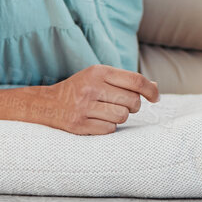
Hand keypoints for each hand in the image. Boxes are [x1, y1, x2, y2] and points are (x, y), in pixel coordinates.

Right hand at [38, 64, 157, 134]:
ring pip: (122, 116)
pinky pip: (109, 129)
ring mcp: (83, 106)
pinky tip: (97, 121)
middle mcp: (91, 87)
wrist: (46, 104)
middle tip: (122, 105)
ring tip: (108, 112)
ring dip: (120, 117)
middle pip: (132, 101)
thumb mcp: (100, 77)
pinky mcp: (78, 124)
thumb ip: (126, 81)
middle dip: (133, 106)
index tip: (155, 98)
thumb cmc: (80, 89)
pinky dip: (108, 127)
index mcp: (98, 72)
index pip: (136, 81)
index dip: (151, 90)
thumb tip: (155, 88)